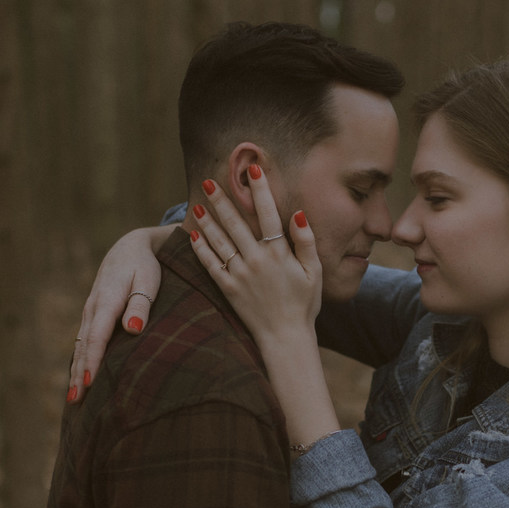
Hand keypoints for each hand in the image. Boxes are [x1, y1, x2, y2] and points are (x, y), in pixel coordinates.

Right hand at [67, 225, 166, 402]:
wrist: (128, 248)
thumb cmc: (144, 266)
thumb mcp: (148, 281)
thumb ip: (141, 305)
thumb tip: (132, 328)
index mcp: (106, 301)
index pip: (97, 336)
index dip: (92, 360)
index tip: (88, 383)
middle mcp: (93, 308)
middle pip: (83, 345)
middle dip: (78, 373)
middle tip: (76, 401)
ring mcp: (89, 312)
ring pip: (79, 345)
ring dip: (75, 370)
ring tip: (73, 398)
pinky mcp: (90, 315)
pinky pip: (82, 341)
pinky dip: (78, 360)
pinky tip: (78, 378)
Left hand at [188, 167, 321, 342]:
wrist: (286, 338)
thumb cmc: (304, 305)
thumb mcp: (314, 273)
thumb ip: (306, 242)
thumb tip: (298, 213)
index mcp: (279, 253)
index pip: (268, 213)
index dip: (260, 189)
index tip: (254, 169)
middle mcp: (256, 260)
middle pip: (236, 223)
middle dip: (222, 200)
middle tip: (210, 181)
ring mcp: (240, 275)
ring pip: (219, 241)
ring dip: (207, 221)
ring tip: (197, 203)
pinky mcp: (228, 289)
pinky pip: (211, 266)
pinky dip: (201, 250)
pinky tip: (194, 236)